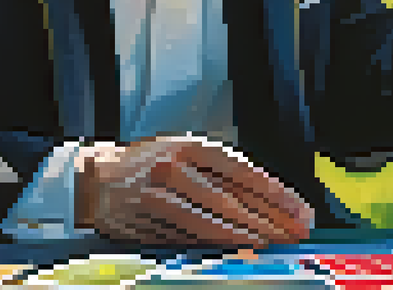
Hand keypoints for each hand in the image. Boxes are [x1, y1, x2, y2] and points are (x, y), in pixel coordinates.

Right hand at [77, 136, 313, 247]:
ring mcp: (160, 193)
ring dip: (249, 231)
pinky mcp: (149, 218)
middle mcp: (175, 166)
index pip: (240, 169)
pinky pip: (191, 232)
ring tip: (276, 240)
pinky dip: (220, 240)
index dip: (272, 189)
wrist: (96, 180)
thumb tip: (268, 198)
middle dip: (270, 216)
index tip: (297, 205)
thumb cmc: (147, 166)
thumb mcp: (181, 154)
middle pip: (232, 196)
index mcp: (188, 146)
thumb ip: (217, 173)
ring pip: (213, 217)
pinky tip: (242, 245)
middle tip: (296, 229)